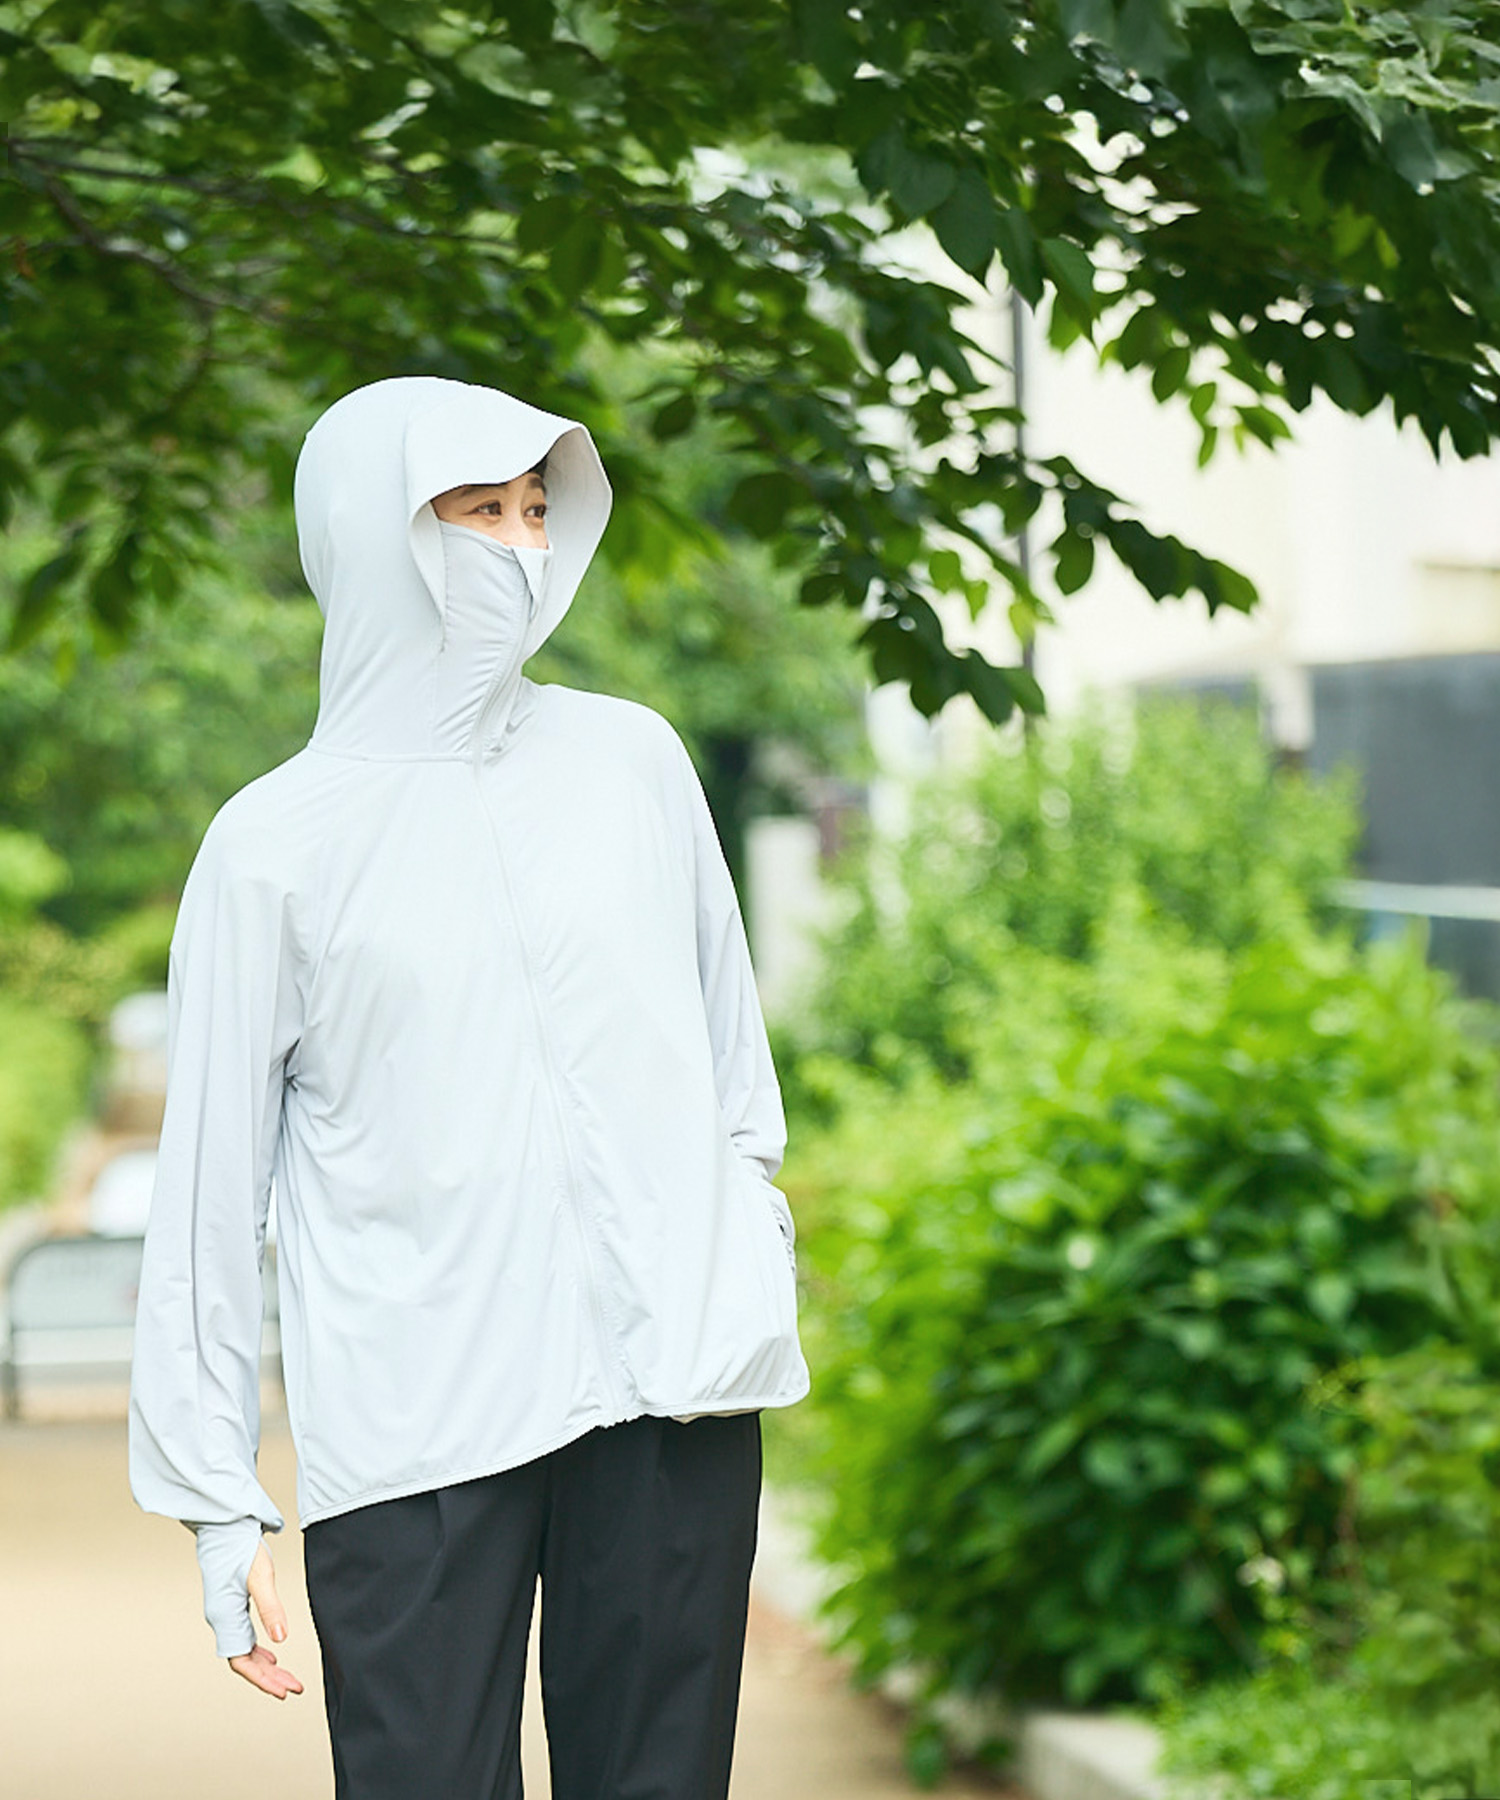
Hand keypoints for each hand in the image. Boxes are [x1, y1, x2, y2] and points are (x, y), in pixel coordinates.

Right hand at [227, 1539, 304, 1698]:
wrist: (226, 1524)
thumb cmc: (240, 1546)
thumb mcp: (261, 1576)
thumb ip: (270, 1608)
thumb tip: (281, 1640)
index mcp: (224, 1616)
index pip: (241, 1661)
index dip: (262, 1680)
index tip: (283, 1692)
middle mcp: (221, 1618)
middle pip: (243, 1661)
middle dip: (268, 1679)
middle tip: (294, 1689)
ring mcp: (224, 1612)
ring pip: (244, 1650)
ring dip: (266, 1667)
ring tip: (288, 1677)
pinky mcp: (230, 1604)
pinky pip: (243, 1636)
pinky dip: (259, 1651)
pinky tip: (272, 1655)